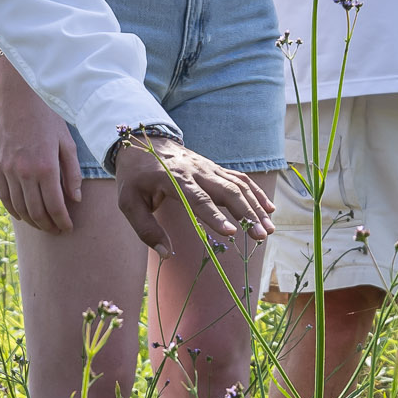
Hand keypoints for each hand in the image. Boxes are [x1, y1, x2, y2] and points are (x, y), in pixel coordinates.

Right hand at [0, 99, 83, 234]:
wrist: (17, 98)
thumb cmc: (47, 117)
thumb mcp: (67, 142)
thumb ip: (72, 173)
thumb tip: (75, 199)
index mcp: (46, 167)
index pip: (55, 206)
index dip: (63, 222)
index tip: (68, 228)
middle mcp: (25, 173)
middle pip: (37, 212)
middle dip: (48, 226)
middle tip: (57, 230)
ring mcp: (9, 171)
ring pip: (19, 208)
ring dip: (32, 221)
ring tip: (43, 225)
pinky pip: (4, 196)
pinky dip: (13, 210)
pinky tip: (22, 215)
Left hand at [114, 134, 268, 258]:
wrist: (144, 143)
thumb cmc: (135, 177)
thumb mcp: (128, 202)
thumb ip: (146, 229)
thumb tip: (166, 254)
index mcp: (174, 179)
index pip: (198, 200)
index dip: (215, 216)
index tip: (232, 233)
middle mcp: (196, 171)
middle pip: (227, 191)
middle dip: (247, 214)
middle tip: (261, 236)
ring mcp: (208, 168)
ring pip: (238, 185)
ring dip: (256, 207)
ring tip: (269, 230)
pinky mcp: (215, 169)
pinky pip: (240, 179)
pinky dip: (256, 193)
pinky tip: (269, 209)